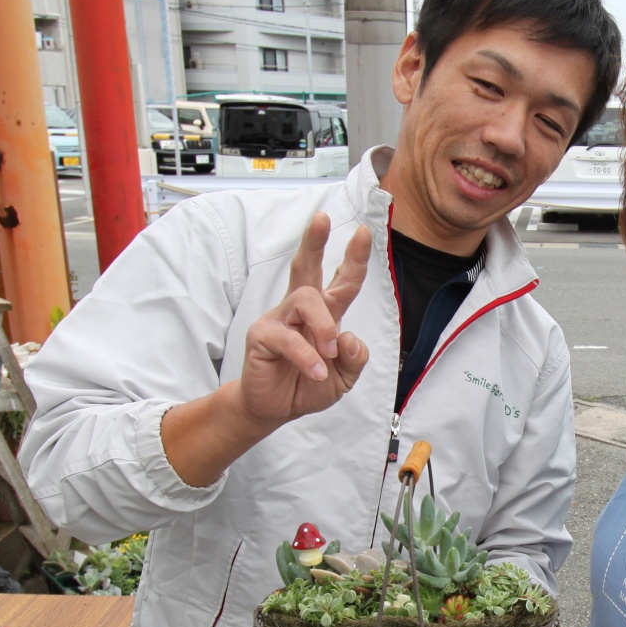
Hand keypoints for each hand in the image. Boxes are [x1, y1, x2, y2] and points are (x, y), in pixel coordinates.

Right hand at [160, 211, 373, 487]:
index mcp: (325, 314)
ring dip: (323, 326)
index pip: (342, 281)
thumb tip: (350, 337)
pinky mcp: (263, 336)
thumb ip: (355, 358)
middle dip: (314, 241)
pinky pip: (288, 337)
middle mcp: (301, 310)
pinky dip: (307, 356)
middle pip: (306, 267)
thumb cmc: (308, 386)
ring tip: (330, 352)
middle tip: (321, 218)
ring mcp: (280, 319)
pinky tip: (316, 371)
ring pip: (305, 299)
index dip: (354, 258)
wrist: (275, 408)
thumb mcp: (344, 377)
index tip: (363, 233)